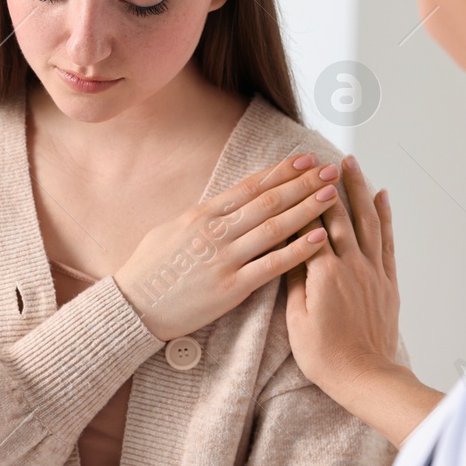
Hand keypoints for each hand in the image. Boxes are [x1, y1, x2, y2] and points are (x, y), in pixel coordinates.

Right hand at [114, 153, 339, 340]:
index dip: (281, 170)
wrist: (133, 307)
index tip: (306, 158)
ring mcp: (224, 259)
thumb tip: (226, 202)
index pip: (250, 186)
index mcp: (202, 215)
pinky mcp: (230, 288)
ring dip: (306, 208)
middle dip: (303, 182)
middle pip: (268, 201)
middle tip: (331, 168)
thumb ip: (203, 216)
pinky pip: (271, 265)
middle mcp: (215, 231)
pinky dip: (298, 250)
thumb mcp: (172, 230)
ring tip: (332, 194)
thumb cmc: (150, 270)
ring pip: (274, 227)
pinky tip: (320, 238)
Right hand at [286, 155, 440, 444]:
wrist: (366, 377)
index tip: (297, 172)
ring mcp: (373, 272)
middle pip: (341, 216)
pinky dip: (385, 217)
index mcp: (324, 274)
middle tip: (325, 156)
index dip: (304, 199)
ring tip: (353, 163)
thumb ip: (294, 280)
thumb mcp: (296, 320)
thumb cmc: (324, 355)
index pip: (311, 226)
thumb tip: (289, 247)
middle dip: (332, 184)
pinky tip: (381, 197)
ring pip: (367, 222)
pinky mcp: (387, 282)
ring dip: (360, 190)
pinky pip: (386, 242)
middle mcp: (352, 266)